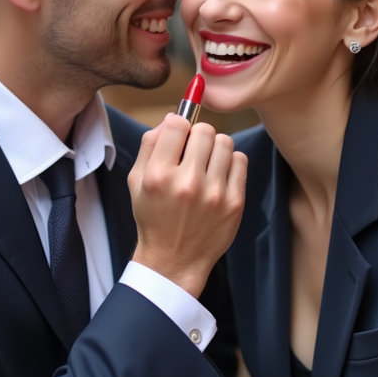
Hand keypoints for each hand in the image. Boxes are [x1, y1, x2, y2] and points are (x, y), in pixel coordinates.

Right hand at [128, 114, 247, 297]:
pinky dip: (230, 163)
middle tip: (193, 152)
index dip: (179, 124)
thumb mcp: (137, 181)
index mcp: (158, 175)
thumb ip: (150, 144)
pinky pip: (240, 160)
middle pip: (205, 130)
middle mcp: (187, 183)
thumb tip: (173, 116)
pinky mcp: (234, 203)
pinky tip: (218, 176)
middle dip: (198, 136)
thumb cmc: (154, 217)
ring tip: (206, 164)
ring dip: (215, 148)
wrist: (174, 260)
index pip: (178, 124)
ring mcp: (214, 194)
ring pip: (225, 142)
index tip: (180, 134)